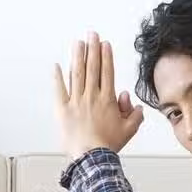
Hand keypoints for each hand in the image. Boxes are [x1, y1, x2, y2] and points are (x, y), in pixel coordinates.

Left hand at [53, 32, 143, 158]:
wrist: (91, 157)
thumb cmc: (108, 145)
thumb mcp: (129, 129)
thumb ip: (134, 114)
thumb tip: (133, 104)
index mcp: (107, 100)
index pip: (107, 72)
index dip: (106, 56)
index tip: (105, 44)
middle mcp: (91, 96)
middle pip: (92, 68)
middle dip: (92, 49)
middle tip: (92, 34)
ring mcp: (76, 101)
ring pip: (77, 74)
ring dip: (77, 56)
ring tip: (78, 43)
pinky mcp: (63, 109)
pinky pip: (59, 90)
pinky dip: (57, 77)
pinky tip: (56, 65)